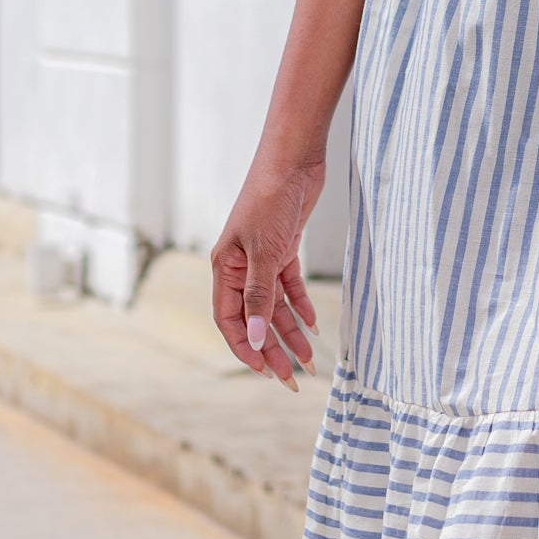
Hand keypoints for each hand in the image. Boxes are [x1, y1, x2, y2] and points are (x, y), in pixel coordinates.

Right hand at [210, 153, 326, 386]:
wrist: (293, 160)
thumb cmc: (270, 199)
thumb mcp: (265, 252)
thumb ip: (261, 296)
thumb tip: (256, 339)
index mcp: (224, 268)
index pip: (229, 320)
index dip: (245, 348)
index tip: (265, 372)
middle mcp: (240, 267)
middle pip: (254, 318)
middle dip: (272, 349)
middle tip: (291, 378)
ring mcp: (262, 258)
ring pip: (275, 305)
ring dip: (290, 332)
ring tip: (309, 359)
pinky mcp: (284, 248)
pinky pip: (289, 286)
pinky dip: (300, 305)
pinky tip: (314, 324)